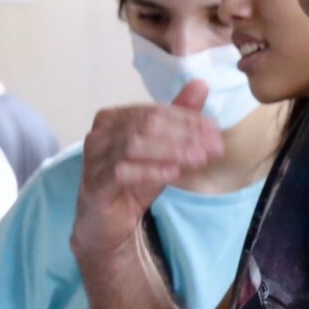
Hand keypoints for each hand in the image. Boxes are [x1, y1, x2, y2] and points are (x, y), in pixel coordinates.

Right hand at [73, 83, 223, 259]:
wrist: (105, 224)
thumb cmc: (132, 184)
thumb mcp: (161, 150)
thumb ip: (177, 119)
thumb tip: (200, 85)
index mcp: (112, 119)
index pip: (154, 111)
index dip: (187, 119)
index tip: (215, 131)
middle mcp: (99, 134)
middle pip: (145, 125)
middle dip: (184, 134)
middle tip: (214, 146)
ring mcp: (93, 159)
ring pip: (134, 145)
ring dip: (172, 150)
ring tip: (199, 159)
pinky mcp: (94, 184)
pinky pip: (122, 172)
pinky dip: (151, 170)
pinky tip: (174, 173)